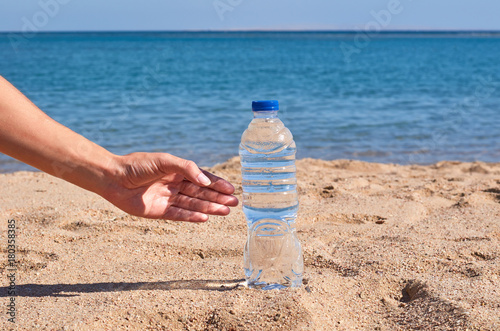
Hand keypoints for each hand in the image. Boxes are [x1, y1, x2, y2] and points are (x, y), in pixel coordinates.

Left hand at [102, 152, 238, 221]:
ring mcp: (167, 199)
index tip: (231, 189)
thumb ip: (188, 168)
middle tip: (234, 204)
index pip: (201, 178)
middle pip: (200, 193)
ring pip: (193, 205)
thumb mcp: (165, 161)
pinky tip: (205, 219)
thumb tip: (206, 181)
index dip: (216, 184)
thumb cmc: (138, 165)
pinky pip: (179, 215)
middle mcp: (174, 185)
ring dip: (209, 208)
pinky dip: (192, 217)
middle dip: (217, 198)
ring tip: (225, 212)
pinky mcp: (159, 212)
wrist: (113, 178)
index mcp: (177, 171)